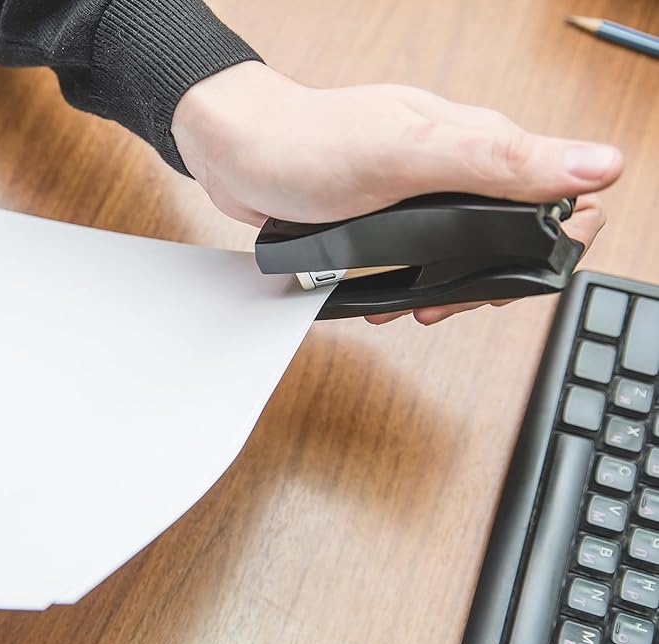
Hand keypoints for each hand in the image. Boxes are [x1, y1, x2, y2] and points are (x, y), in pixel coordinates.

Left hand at [172, 62, 621, 323]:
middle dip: (492, 280)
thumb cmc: (308, 145)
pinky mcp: (395, 218)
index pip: (560, 192)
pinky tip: (393, 297)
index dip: (558, 241)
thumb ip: (498, 162)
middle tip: (451, 302)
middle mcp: (458, 167)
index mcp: (477, 144)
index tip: (514, 275)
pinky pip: (426, 259)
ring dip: (451, 291)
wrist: (242, 155)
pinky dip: (415, 285)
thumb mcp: (406, 155)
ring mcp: (426, 194)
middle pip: (516, 233)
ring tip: (418, 307)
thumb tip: (594, 166)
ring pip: (470, 253)